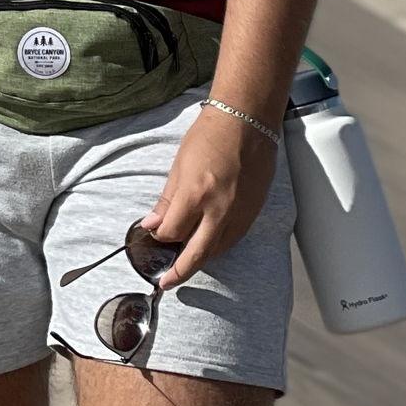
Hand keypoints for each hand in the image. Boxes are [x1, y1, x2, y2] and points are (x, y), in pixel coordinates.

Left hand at [143, 105, 277, 289]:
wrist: (246, 123)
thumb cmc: (209, 136)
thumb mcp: (179, 166)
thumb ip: (167, 200)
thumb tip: (153, 224)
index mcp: (196, 194)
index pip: (173, 232)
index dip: (160, 236)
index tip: (153, 234)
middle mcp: (219, 209)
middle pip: (197, 253)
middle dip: (179, 271)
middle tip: (166, 282)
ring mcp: (239, 213)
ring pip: (217, 250)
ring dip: (200, 261)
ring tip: (185, 266)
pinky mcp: (253, 213)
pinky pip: (233, 239)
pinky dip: (218, 247)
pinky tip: (208, 248)